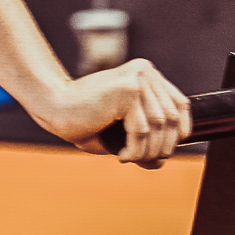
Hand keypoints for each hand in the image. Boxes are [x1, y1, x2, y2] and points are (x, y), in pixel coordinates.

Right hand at [31, 59, 190, 168]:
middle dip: (162, 147)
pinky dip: (135, 150)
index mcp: (146, 75)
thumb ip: (144, 142)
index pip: (180, 105)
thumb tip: (161, 162)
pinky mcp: (128, 90)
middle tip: (143, 161)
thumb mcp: (121, 132)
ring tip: (129, 158)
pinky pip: (143, 130)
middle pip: (172, 118)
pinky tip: (120, 155)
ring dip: (147, 152)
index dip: (179, 132)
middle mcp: (145, 72)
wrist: (54, 106)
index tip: (163, 151)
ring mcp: (137, 79)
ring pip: (159, 127)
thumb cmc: (84, 119)